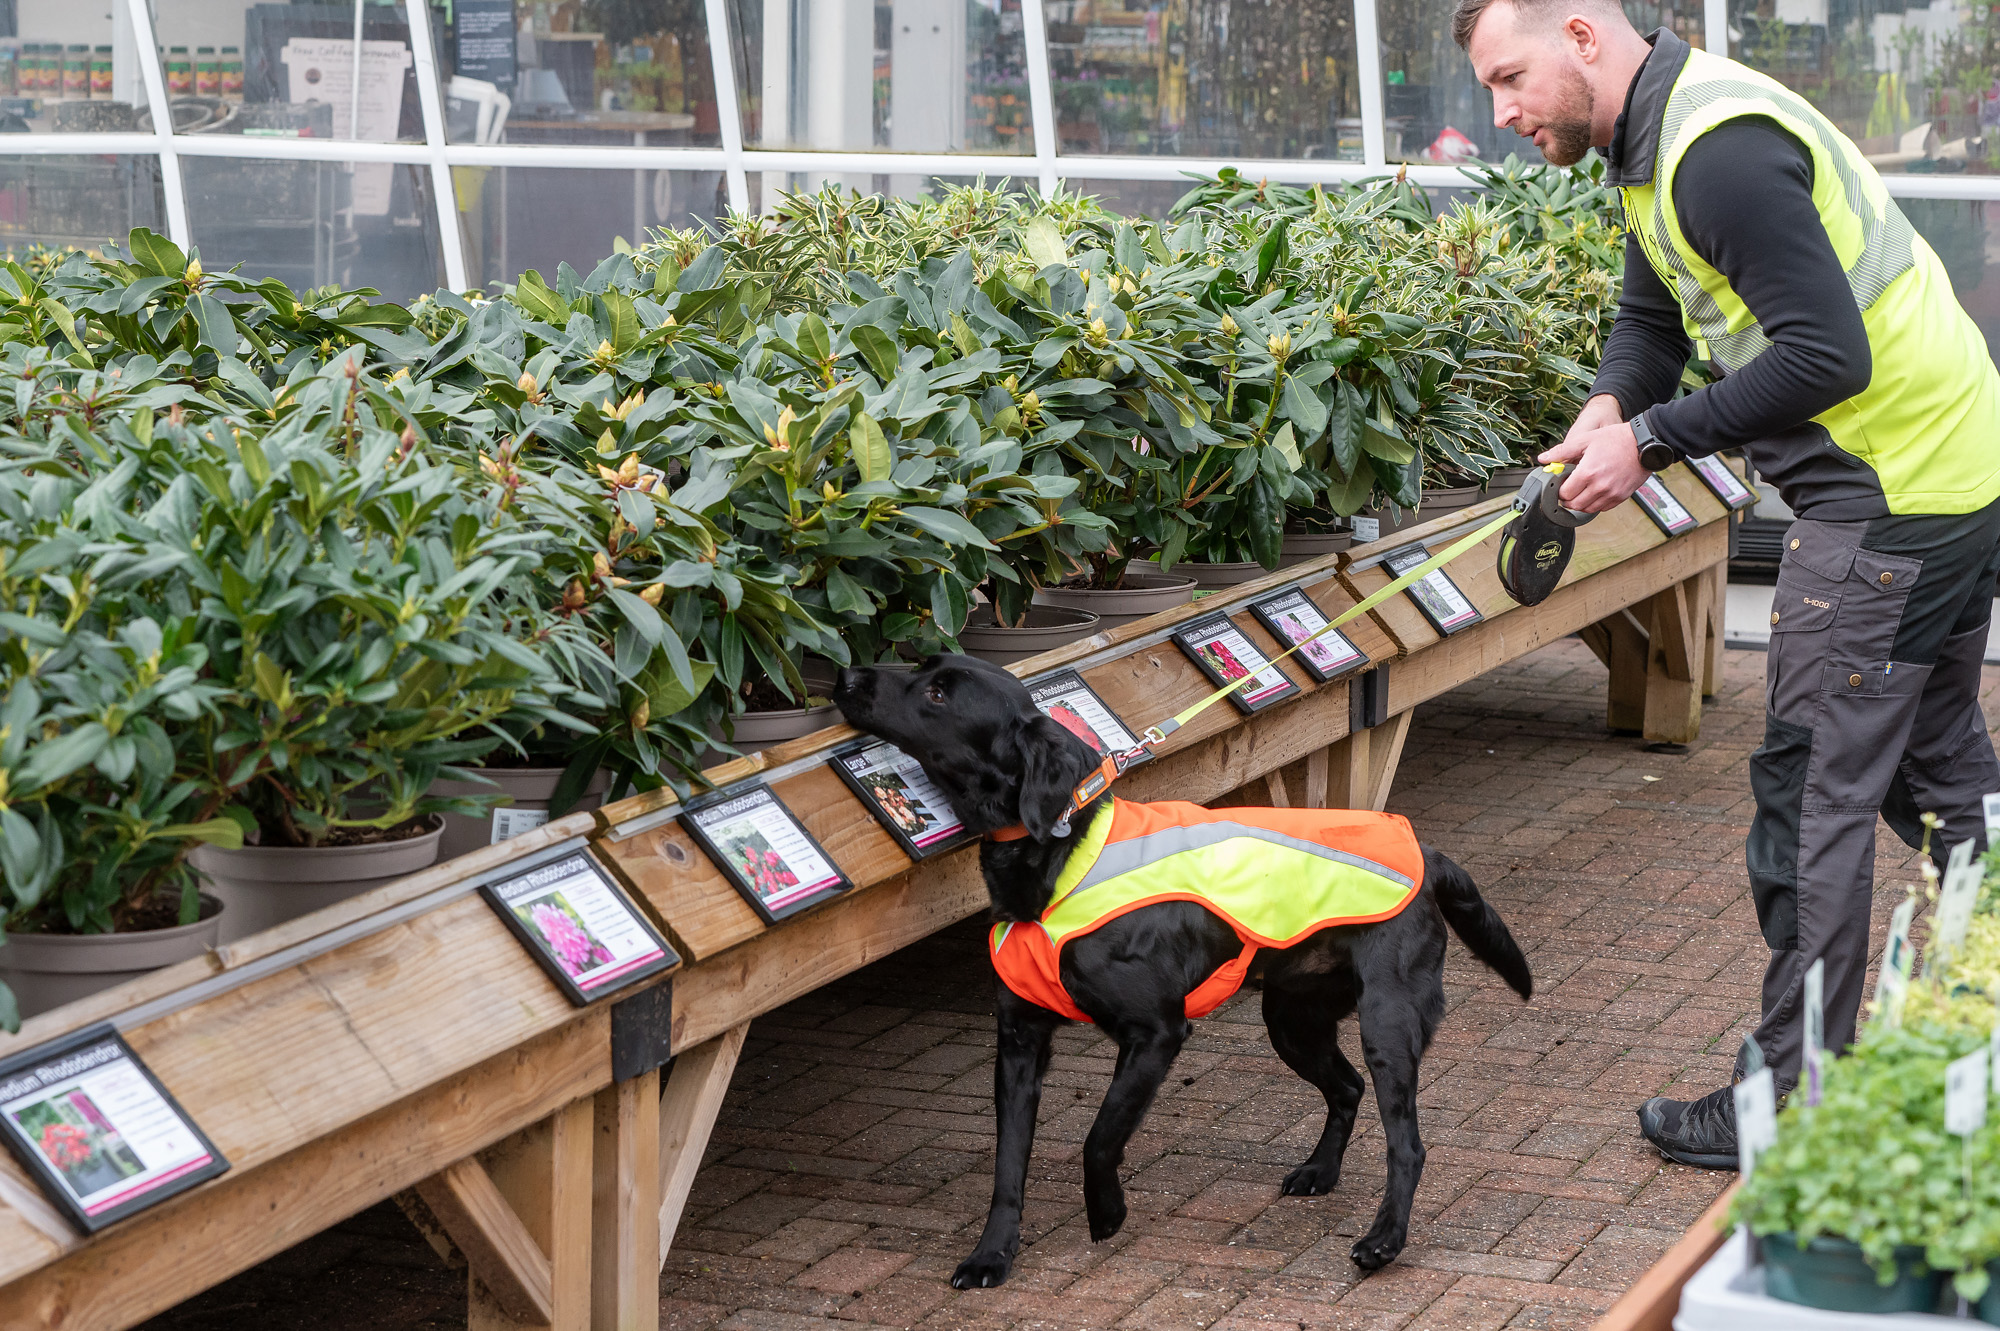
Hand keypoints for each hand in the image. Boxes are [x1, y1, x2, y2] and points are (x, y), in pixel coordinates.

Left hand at [1538, 396, 1646, 512]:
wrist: (1645, 443)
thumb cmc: (1617, 439)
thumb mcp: (1585, 439)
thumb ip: (1562, 451)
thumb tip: (1543, 459)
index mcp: (1588, 473)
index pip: (1565, 493)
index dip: (1559, 490)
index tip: (1560, 485)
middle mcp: (1600, 487)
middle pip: (1574, 505)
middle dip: (1567, 500)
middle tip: (1567, 490)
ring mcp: (1612, 493)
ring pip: (1588, 509)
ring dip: (1580, 504)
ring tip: (1580, 491)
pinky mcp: (1622, 496)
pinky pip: (1603, 508)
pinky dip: (1595, 504)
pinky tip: (1594, 492)